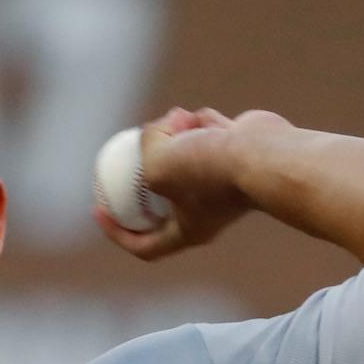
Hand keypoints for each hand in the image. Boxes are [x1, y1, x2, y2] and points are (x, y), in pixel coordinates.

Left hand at [92, 107, 286, 260]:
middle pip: (160, 189)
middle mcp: (204, 209)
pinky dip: (200, 122)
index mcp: (187, 231)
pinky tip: (204, 118)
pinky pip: (205, 132)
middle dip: (146, 162)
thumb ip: (145, 149)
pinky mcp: (234, 151)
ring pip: (182, 151)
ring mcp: (221, 178)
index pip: (144, 245)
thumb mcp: (157, 164)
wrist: (265, 154)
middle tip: (134, 143)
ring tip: (180, 121)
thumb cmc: (212, 169)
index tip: (98, 209)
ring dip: (173, 131)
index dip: (116, 232)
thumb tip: (154, 131)